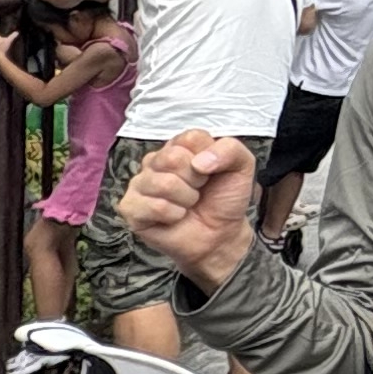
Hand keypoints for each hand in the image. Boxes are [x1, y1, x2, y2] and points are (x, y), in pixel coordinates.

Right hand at [116, 129, 263, 289]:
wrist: (221, 236)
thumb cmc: (225, 199)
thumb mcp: (241, 167)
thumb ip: (230, 150)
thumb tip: (198, 162)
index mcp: (179, 146)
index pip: (191, 138)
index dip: (208, 158)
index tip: (211, 172)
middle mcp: (155, 161)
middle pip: (172, 158)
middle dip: (195, 180)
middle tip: (199, 190)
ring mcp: (140, 184)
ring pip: (163, 183)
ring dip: (186, 199)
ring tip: (188, 205)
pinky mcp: (131, 208)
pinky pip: (154, 206)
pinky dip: (174, 215)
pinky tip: (175, 218)